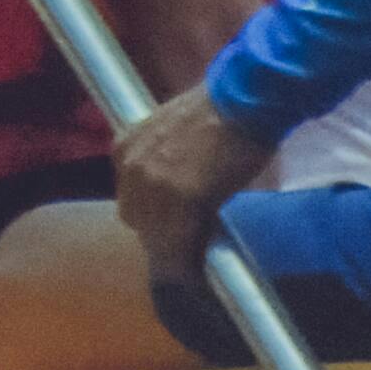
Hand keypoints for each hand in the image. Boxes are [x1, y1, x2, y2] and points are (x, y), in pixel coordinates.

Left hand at [111, 86, 277, 285]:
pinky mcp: (180, 198)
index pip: (129, 199)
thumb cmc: (221, 110)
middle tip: (187, 245)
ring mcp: (152, 183)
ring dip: (173, 253)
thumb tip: (177, 190)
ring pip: (154, 237)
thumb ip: (164, 162)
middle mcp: (130, 166)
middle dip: (159, 235)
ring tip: (194, 264)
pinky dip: (186, 261)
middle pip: (135, 220)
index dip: (151, 219)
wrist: (245, 98)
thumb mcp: (173, 132)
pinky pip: (176, 243)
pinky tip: (198, 272)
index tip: (170, 230)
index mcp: (124, 147)